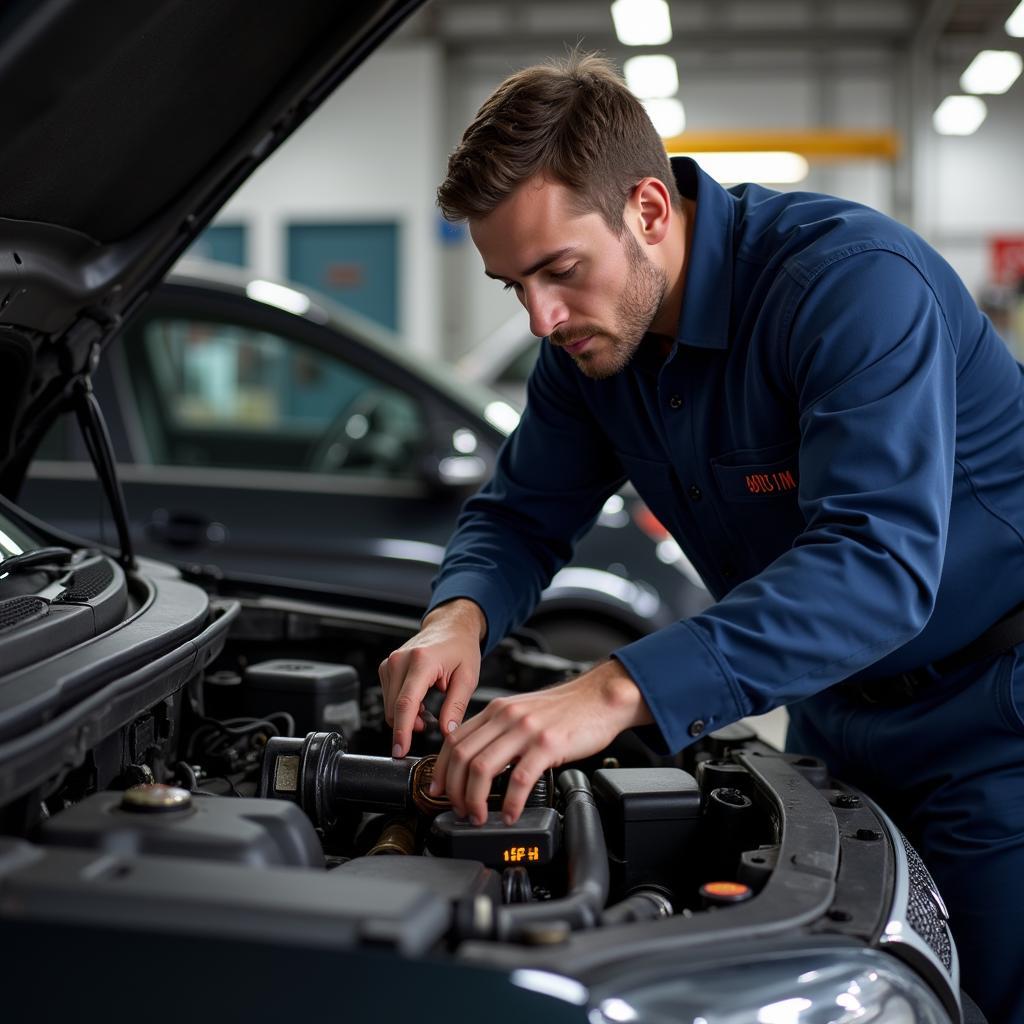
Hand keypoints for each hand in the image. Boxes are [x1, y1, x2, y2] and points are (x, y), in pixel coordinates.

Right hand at [379, 599, 485, 757]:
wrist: (450, 627)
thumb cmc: (461, 648)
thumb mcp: (467, 677)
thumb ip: (456, 707)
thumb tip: (447, 733)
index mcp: (422, 661)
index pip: (406, 703)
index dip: (402, 731)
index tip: (400, 750)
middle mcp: (400, 660)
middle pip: (394, 708)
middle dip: (410, 726)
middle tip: (433, 723)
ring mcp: (390, 662)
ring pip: (390, 706)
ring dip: (407, 716)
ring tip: (429, 710)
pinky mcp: (386, 667)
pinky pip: (389, 698)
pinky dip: (403, 707)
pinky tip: (420, 701)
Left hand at [430, 659, 652, 824]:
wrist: (601, 697)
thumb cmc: (566, 709)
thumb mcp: (523, 712)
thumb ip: (499, 731)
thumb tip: (478, 761)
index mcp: (497, 710)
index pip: (454, 740)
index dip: (442, 770)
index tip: (440, 791)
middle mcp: (506, 717)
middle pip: (463, 756)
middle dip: (455, 791)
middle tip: (461, 810)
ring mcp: (526, 730)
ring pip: (483, 768)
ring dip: (476, 799)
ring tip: (480, 816)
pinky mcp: (548, 745)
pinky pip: (519, 778)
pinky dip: (510, 802)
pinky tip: (511, 814)